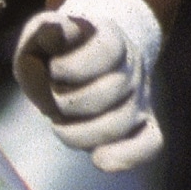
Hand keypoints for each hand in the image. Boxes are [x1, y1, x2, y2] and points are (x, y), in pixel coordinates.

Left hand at [15, 0, 163, 171]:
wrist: (80, 66)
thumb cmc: (56, 54)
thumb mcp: (41, 37)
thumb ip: (44, 32)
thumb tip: (55, 31)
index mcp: (110, 38)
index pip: (107, 49)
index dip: (74, 65)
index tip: (53, 68)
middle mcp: (132, 67)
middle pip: (113, 89)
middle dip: (72, 101)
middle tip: (54, 98)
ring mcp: (140, 99)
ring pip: (122, 121)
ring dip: (82, 132)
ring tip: (60, 124)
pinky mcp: (143, 126)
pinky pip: (149, 144)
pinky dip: (125, 156)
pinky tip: (98, 158)